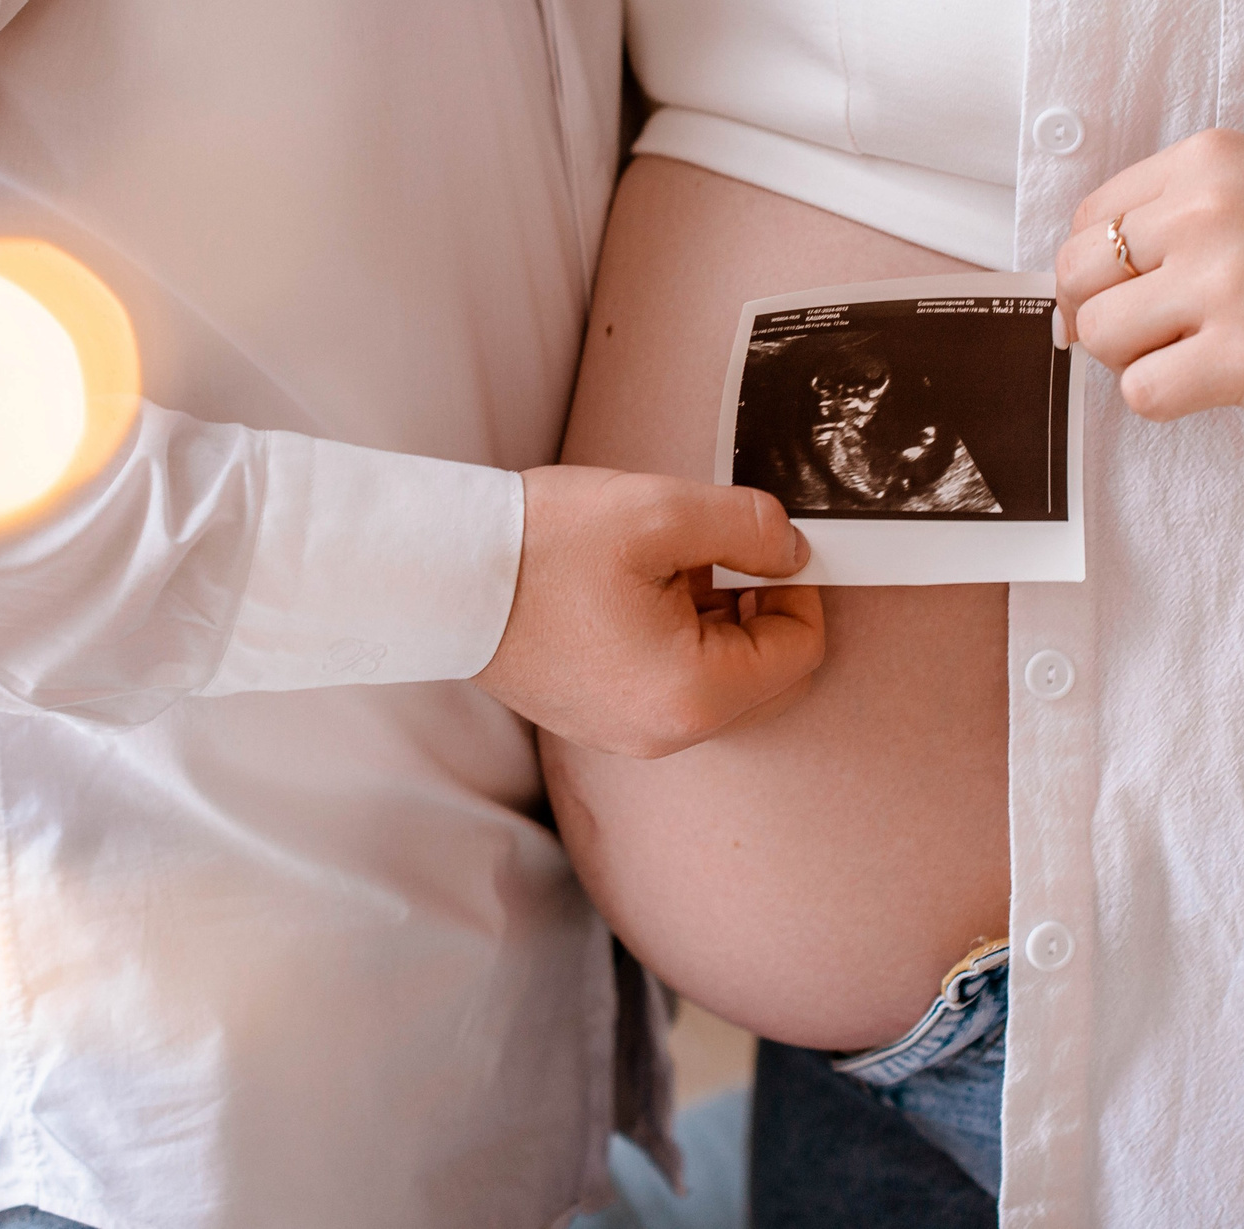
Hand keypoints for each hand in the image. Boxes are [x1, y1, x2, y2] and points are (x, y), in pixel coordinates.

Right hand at [476, 466, 826, 757]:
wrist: (442, 577)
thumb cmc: (543, 546)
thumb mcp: (662, 511)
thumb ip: (750, 528)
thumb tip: (794, 551)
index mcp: (693, 694)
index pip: (800, 650)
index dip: (801, 588)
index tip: (769, 543)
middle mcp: (666, 732)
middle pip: (766, 675)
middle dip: (761, 607)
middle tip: (727, 550)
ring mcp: (629, 731)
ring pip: (719, 677)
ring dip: (718, 618)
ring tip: (672, 562)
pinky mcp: (601, 716)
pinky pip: (673, 682)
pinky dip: (679, 635)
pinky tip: (641, 585)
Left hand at [1053, 129, 1243, 420]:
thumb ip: (1175, 219)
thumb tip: (1079, 298)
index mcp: (1206, 162)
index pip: (1090, 217)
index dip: (1099, 268)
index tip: (1132, 290)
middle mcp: (1205, 212)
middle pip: (1078, 275)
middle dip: (1099, 313)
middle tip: (1151, 332)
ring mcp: (1224, 284)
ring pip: (1100, 334)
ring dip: (1133, 358)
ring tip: (1191, 354)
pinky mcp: (1243, 355)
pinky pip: (1142, 390)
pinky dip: (1162, 396)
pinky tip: (1212, 381)